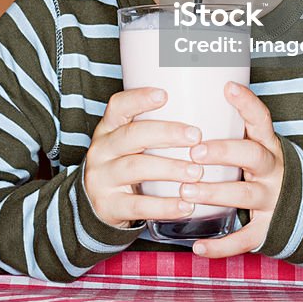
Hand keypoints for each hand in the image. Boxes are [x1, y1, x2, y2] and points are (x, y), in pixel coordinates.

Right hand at [83, 87, 203, 227]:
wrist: (99, 203)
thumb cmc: (127, 162)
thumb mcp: (130, 141)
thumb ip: (154, 127)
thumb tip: (203, 110)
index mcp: (109, 128)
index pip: (118, 106)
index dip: (139, 99)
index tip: (164, 95)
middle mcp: (102, 150)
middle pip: (131, 136)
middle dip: (166, 134)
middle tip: (196, 136)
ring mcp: (101, 178)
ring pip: (135, 168)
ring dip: (169, 169)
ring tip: (196, 172)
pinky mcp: (108, 206)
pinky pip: (137, 206)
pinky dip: (164, 206)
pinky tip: (185, 205)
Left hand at [180, 81, 283, 256]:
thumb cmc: (266, 171)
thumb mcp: (258, 147)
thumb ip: (234, 130)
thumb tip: (193, 99)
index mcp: (269, 146)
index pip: (261, 120)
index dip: (247, 103)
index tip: (227, 87)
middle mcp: (273, 170)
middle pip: (253, 155)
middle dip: (224, 152)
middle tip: (195, 152)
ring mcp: (272, 200)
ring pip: (245, 194)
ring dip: (215, 193)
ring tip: (186, 192)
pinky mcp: (267, 229)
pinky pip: (245, 239)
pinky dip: (221, 246)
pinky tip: (198, 247)